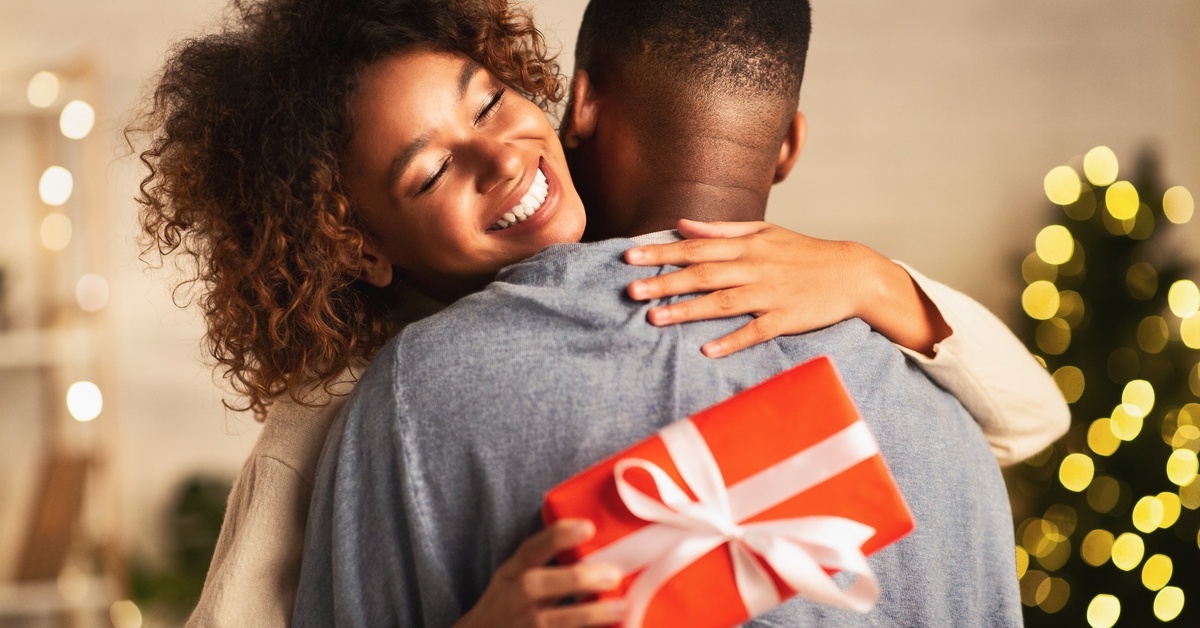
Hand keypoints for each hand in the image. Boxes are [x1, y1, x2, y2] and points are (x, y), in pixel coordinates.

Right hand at [454, 519, 626, 627]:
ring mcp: (519, 626)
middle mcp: (512, 600)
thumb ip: (542, 563)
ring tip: (622, 608)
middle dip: (574, 579)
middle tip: (613, 574)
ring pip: (550, 621)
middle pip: (535, 586)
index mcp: (510, 574)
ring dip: (587, 615)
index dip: (557, 537)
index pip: (530, 550)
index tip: (588, 527)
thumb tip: (592, 537)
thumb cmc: (507, 604)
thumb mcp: (513, 577)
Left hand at [625, 219, 947, 356]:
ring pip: (722, 302)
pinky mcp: (786, 319)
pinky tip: (708, 351)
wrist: (852, 273)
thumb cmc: (803, 252)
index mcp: (747, 245)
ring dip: (687, 311)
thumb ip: (721, 230)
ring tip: (655, 318)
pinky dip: (732, 341)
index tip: (630, 257)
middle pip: (702, 274)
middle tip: (630, 291)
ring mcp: (770, 294)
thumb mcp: (765, 231)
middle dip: (664, 282)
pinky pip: (756, 331)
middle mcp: (755, 267)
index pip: (695, 247)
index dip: (662, 252)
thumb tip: (683, 224)